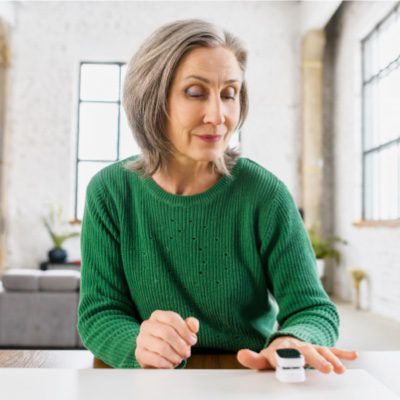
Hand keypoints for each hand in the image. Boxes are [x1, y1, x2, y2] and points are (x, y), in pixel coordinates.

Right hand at [135, 310, 198, 368]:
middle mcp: (147, 325)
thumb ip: (190, 324)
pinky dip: (167, 363)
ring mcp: (141, 339)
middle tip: (187, 353)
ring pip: (161, 347)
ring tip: (179, 359)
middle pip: (167, 332)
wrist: (154, 352)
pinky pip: (155, 359)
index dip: (185, 331)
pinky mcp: (139, 353)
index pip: (172, 318)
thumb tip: (194, 326)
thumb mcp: (182, 329)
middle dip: (180, 345)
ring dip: (175, 355)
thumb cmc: (171, 339)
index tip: (192, 341)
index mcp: (157, 315)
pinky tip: (171, 364)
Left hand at [237, 336, 357, 373]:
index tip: (296, 363)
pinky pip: (333, 349)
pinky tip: (354, 355)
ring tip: (341, 369)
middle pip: (309, 352)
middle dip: (317, 360)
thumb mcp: (264, 357)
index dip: (291, 358)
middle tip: (326, 369)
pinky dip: (343, 352)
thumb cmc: (276, 354)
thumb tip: (240, 354)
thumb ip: (254, 358)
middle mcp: (300, 346)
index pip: (287, 353)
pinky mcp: (321, 349)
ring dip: (333, 358)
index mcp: (284, 348)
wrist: (287, 341)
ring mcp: (312, 347)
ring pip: (323, 351)